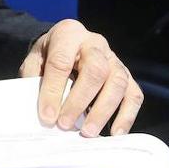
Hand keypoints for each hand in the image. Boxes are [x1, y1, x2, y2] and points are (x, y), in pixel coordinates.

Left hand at [19, 19, 142, 137]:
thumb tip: (45, 114)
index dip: (53, 90)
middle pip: (96, 70)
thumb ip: (36, 82)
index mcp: (68, 34)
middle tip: (65, 125)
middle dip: (79, 101)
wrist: (66, 46)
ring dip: (103, 110)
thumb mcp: (34, 61)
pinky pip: (134, 95)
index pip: (61, 61)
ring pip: (118, 82)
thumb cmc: (49, 56)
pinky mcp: (127, 75)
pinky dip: (127, 116)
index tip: (47, 116)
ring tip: (88, 132)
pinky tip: (115, 133)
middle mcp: (95, 43)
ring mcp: (114, 59)